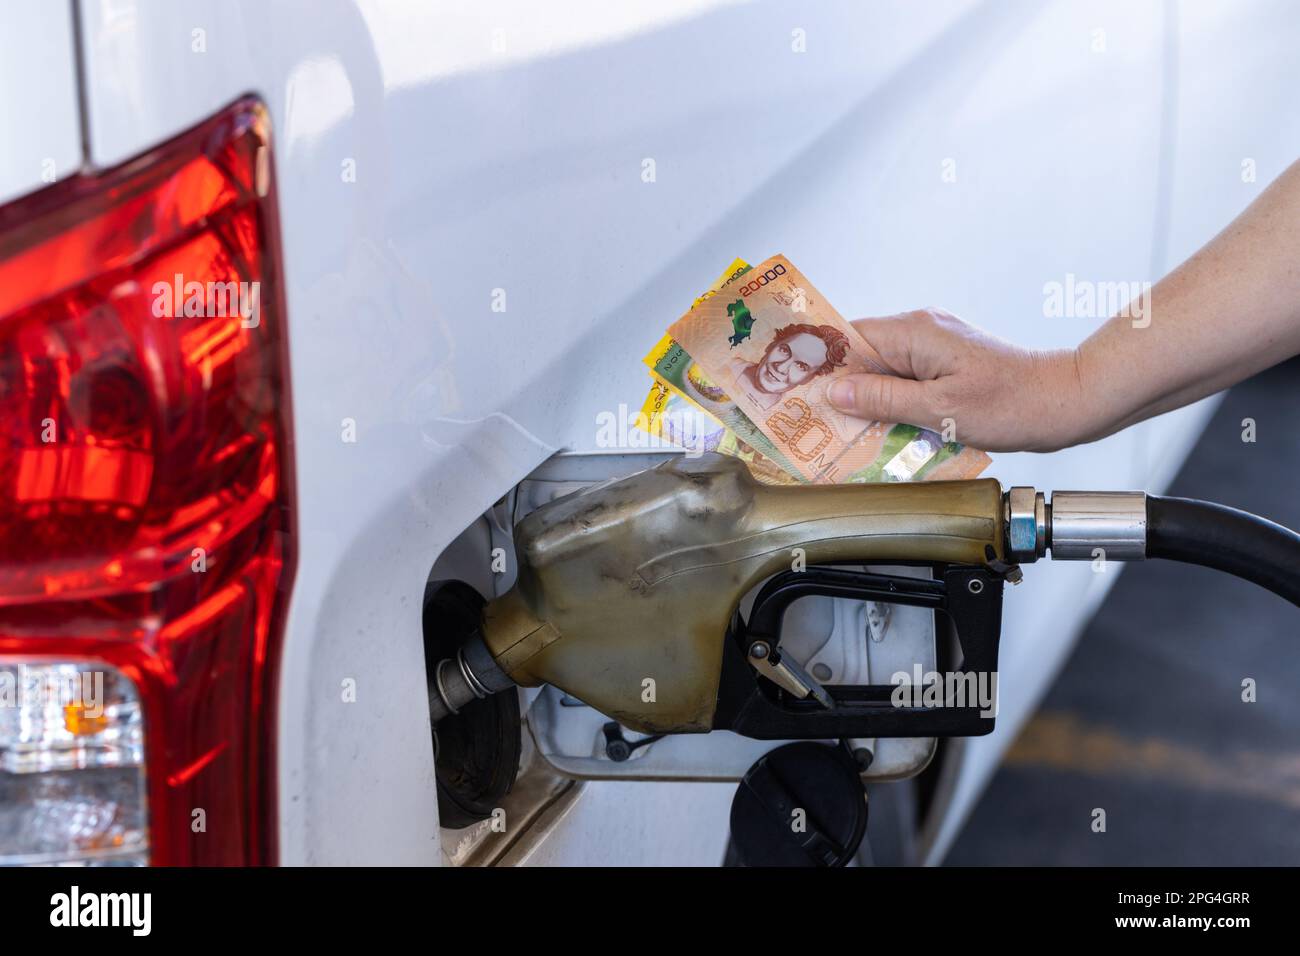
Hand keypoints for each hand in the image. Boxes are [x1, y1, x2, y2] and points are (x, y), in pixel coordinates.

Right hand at [828, 308, 1087, 452]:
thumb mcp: (938, 410)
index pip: (848, 337)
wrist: (1064, 403)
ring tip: (844, 431)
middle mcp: (922, 329)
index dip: (817, 361)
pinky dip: (890, 401)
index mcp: (915, 332)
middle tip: (812, 419)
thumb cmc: (1011, 405)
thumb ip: (882, 399)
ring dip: (866, 399)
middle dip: (838, 386)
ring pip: (882, 369)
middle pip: (861, 354)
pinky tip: (884, 429)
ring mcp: (935, 345)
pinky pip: (905, 378)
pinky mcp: (947, 363)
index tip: (791, 385)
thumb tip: (834, 391)